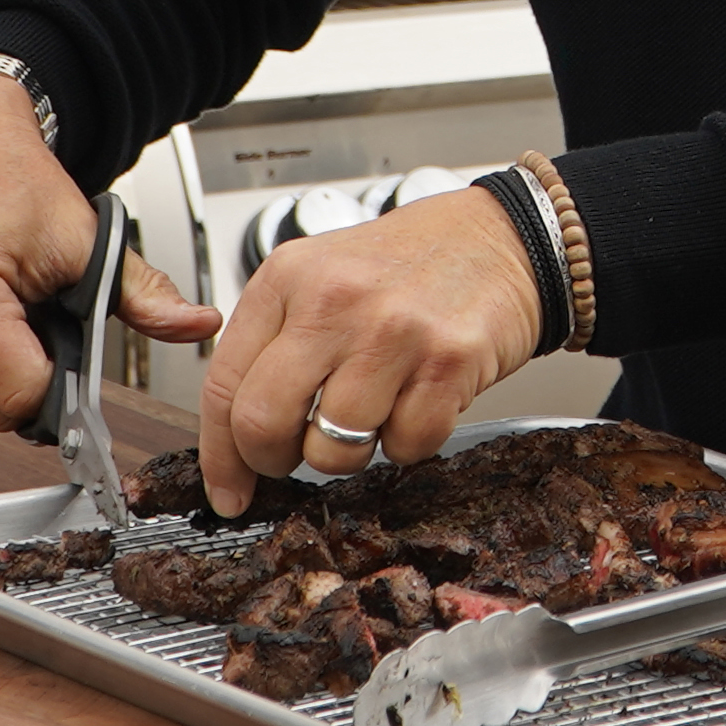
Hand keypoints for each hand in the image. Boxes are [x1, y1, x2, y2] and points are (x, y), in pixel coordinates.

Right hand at [0, 73, 220, 428]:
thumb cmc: (12, 180)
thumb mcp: (91, 236)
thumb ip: (145, 295)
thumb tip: (200, 325)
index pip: (21, 395)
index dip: (64, 387)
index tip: (83, 361)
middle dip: (39, 376)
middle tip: (54, 320)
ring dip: (10, 369)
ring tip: (22, 308)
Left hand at [201, 184, 541, 513]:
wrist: (505, 236)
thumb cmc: (414, 262)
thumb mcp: (324, 275)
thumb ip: (277, 340)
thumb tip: (238, 432)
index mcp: (290, 277)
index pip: (224, 384)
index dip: (220, 454)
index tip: (229, 489)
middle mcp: (333, 300)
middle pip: (264, 424)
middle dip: (278, 460)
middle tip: (300, 453)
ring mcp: (391, 331)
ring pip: (332, 450)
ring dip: (351, 452)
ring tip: (375, 410)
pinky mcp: (447, 362)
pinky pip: (404, 448)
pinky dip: (410, 442)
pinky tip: (418, 401)